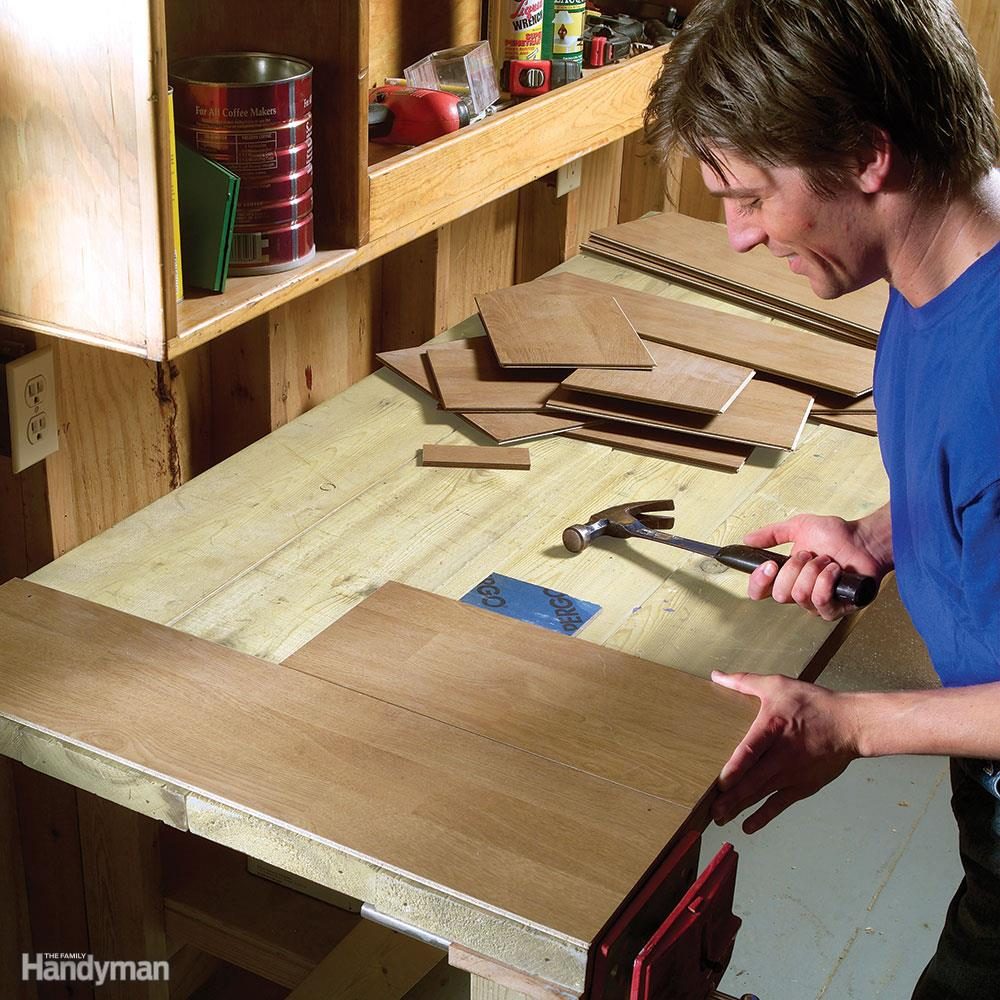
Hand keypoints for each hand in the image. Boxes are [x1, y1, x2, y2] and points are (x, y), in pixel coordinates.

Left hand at [710, 671, 861, 833]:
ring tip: (720, 819)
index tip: (720, 782)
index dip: (736, 769)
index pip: (751, 751)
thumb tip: (717, 675)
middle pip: (753, 780)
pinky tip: (747, 826)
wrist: (850, 724)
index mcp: (772, 728)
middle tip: (710, 811)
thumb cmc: (813, 704)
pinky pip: (779, 804)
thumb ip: (745, 681)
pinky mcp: (802, 786)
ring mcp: (792, 774)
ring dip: (740, 808)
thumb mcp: (777, 685)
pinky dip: (763, 817)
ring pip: (762, 794)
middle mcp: (781, 755)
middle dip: (731, 798)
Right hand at [744, 512, 891, 619]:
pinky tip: (835, 570)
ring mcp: (816, 605)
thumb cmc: (837, 536)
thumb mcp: (799, 527)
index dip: (759, 581)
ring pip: (799, 594)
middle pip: (779, 593)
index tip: (770, 564)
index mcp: (785, 578)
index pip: (759, 592)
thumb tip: (747, 539)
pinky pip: (820, 599)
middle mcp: (798, 594)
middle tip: (808, 555)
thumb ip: (771, 534)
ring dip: (814, 570)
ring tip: (826, 561)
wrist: (863, 540)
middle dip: (794, 568)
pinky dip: (827, 579)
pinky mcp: (835, 610)